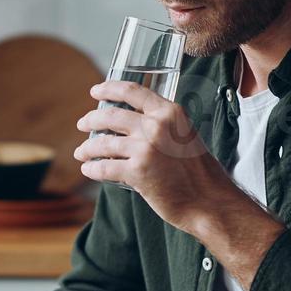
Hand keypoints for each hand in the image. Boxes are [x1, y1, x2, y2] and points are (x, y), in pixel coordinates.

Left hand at [74, 79, 238, 234]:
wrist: (210, 202)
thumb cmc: (201, 173)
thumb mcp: (186, 135)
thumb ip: (164, 125)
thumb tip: (135, 125)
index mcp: (170, 113)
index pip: (133, 91)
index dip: (109, 88)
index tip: (95, 91)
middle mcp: (156, 126)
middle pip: (111, 115)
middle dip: (91, 119)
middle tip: (83, 124)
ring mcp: (146, 148)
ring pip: (103, 142)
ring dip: (87, 148)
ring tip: (81, 152)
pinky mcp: (137, 172)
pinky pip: (104, 167)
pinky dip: (92, 169)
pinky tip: (88, 169)